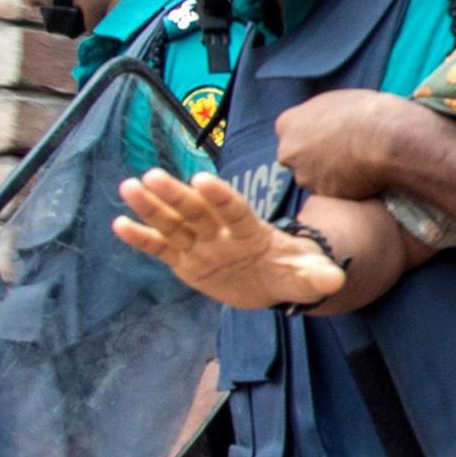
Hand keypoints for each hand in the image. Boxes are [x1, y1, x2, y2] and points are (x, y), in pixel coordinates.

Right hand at [115, 170, 345, 309]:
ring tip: (130, 186)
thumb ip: (317, 275)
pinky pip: (162, 249)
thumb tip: (335, 278)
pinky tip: (120, 224)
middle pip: (197, 211)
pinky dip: (143, 239)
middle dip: (176, 195)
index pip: (235, 211)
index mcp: (251, 231)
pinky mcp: (186, 261)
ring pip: (174, 224)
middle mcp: (221, 232)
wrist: (272, 281)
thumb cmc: (291, 271)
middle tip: (153, 175)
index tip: (202, 180)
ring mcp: (201, 245)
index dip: (220, 196)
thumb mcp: (307, 277)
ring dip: (152, 207)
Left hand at [276, 90, 428, 200]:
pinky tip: (362, 177)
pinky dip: (344, 188)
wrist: (386, 138)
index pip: (290, 134)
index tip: (328, 138)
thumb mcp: (333, 101)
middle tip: (340, 153)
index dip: (311, 136)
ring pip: (313, 178)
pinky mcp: (324, 194)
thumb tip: (320, 124)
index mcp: (287, 124)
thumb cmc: (364, 112)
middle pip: (297, 159)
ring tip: (355, 165)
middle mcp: (288, 152)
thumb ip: (316, 116)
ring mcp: (304, 175)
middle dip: (314, 159)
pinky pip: (333, 192)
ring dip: (329, 175)